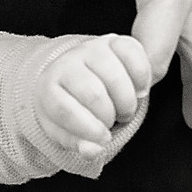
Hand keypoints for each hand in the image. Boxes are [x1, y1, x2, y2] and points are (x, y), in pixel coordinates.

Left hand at [36, 34, 151, 157]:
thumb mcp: (68, 132)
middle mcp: (67, 63)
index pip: (64, 109)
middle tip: (113, 122)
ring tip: (124, 109)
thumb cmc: (71, 109)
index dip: (87, 129)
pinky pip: (134, 55)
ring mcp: (91, 49)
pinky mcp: (115, 41)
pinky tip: (138, 91)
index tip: (102, 138)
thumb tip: (92, 151)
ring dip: (127, 101)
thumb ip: (78, 144)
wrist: (78, 78)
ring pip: (114, 75)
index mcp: (48, 88)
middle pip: (93, 94)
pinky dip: (142, 78)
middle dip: (109, 116)